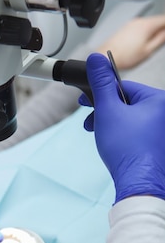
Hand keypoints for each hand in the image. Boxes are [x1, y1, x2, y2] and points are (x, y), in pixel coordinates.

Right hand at [80, 53, 164, 202]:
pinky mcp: (157, 146)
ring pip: (130, 119)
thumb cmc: (127, 149)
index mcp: (158, 101)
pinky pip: (137, 132)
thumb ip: (101, 82)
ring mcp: (161, 132)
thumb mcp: (108, 109)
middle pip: (127, 103)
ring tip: (100, 135)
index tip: (85, 101)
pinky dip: (122, 135)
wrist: (139, 183)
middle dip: (105, 112)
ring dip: (111, 124)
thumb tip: (96, 59)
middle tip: (91, 120)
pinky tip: (112, 144)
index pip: (124, 87)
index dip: (100, 93)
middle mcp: (163, 115)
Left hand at [97, 15, 164, 70]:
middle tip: (161, 40)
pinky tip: (141, 42)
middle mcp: (138, 21)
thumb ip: (161, 39)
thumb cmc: (125, 56)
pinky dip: (144, 32)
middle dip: (161, 28)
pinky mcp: (126, 28)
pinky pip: (140, 27)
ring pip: (148, 23)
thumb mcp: (148, 50)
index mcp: (146, 25)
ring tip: (150, 44)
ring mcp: (131, 24)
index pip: (164, 19)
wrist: (106, 57)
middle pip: (156, 21)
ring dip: (153, 30)